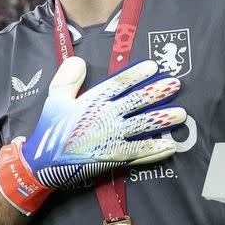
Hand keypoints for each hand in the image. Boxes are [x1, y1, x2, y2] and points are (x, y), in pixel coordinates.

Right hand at [0, 57, 185, 213]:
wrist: (43, 164)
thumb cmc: (51, 129)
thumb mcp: (54, 98)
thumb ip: (68, 77)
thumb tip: (80, 60)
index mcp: (92, 102)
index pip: (118, 84)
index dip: (137, 74)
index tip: (153, 66)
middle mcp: (105, 118)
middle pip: (137, 102)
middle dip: (158, 92)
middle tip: (175, 84)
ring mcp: (111, 140)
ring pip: (143, 127)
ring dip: (164, 120)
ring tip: (181, 114)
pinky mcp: (114, 159)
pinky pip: (140, 153)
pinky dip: (156, 150)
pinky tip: (171, 145)